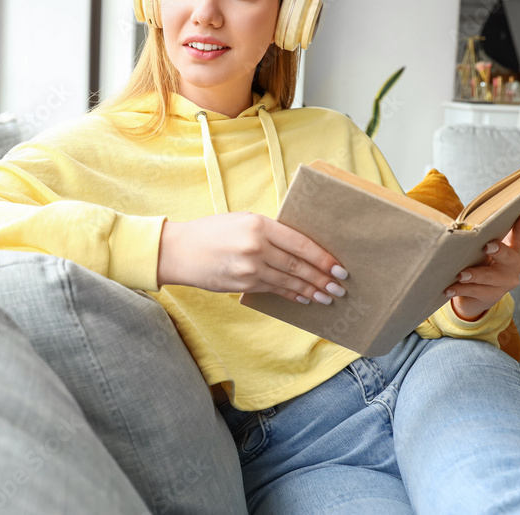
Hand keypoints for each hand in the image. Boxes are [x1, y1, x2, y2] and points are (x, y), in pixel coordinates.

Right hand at [157, 212, 347, 304]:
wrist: (179, 251)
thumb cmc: (212, 231)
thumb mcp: (243, 219)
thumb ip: (269, 230)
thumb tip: (300, 245)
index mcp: (259, 225)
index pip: (300, 243)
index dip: (322, 257)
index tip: (339, 267)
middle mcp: (256, 247)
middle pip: (298, 266)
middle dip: (322, 278)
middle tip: (340, 287)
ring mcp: (249, 268)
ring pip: (288, 282)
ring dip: (311, 291)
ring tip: (328, 297)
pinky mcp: (243, 285)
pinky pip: (273, 290)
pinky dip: (291, 295)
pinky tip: (304, 298)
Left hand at [446, 214, 519, 320]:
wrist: (477, 294)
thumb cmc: (480, 262)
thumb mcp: (482, 249)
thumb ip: (479, 238)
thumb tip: (460, 225)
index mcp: (514, 249)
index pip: (519, 236)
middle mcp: (514, 266)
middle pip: (509, 257)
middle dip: (499, 251)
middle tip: (487, 246)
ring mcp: (505, 282)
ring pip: (490, 277)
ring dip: (474, 275)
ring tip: (461, 275)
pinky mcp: (492, 296)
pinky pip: (475, 291)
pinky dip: (460, 289)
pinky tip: (449, 289)